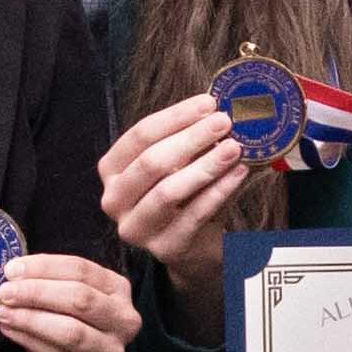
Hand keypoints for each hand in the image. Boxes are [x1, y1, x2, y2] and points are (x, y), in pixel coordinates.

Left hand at [0, 248, 139, 351]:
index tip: (12, 270)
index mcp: (117, 288)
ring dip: (30, 318)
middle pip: (80, 298)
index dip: (44, 267)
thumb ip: (48, 280)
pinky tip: (9, 329)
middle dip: (37, 292)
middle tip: (6, 292)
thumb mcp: (64, 296)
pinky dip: (27, 339)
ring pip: (69, 330)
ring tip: (3, 312)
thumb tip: (14, 272)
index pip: (81, 270)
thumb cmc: (64, 323)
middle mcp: (123, 318)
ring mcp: (110, 349)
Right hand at [95, 98, 261, 296]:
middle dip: (191, 138)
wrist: (195, 245)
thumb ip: (188, 139)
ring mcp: (136, 228)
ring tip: (234, 147)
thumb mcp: (179, 163)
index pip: (140, 136)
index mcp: (112, 170)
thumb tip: (216, 111)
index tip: (208, 103)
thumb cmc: (185, 194)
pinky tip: (239, 173)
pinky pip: (193, 215)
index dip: (175, 117)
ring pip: (168, 191)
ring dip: (205, 165)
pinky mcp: (164, 248)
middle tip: (224, 122)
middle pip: (151, 162)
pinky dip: (219, 191)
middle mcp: (114, 200)